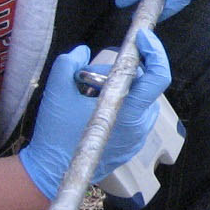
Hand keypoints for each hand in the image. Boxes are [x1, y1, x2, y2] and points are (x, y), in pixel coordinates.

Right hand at [18, 29, 171, 200]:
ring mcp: (138, 138)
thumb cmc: (55, 133)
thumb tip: (84, 51)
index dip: (155, 51)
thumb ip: (69, 63)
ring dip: (121, 87)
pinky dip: (120, 103)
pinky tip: (95, 105)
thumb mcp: (57, 92)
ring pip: (139, 99)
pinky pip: (134, 114)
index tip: (140, 37)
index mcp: (129, 113)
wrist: (50, 172)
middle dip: (124, 70)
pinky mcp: (131, 145)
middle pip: (145, 84)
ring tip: (91, 90)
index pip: (158, 77)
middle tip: (94, 71)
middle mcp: (140, 126)